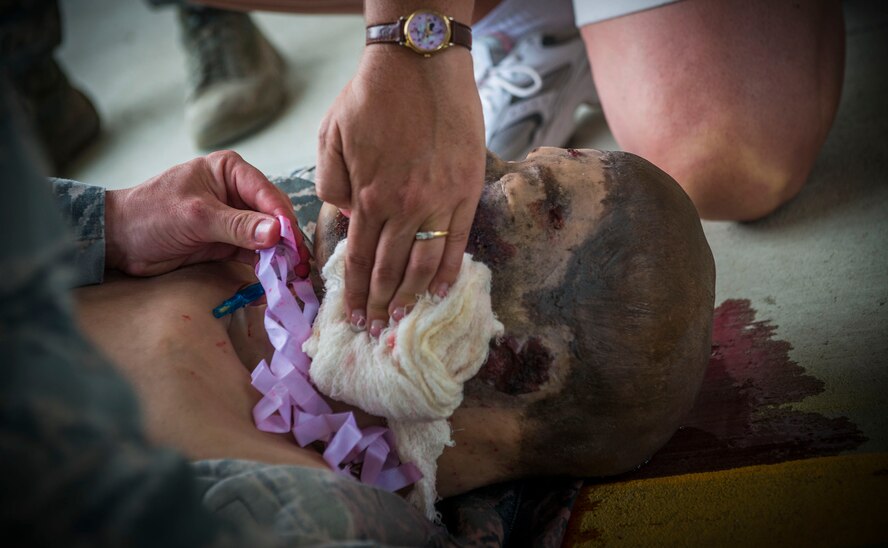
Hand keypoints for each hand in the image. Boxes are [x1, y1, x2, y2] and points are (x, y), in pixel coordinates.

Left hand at [105, 150, 309, 277]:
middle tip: (300, 266)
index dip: (284, 219)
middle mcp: (238, 192)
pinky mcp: (229, 243)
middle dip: (287, 241)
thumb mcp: (196, 217)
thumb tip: (277, 233)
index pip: (268, 194)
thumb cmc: (150, 214)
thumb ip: (238, 225)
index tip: (294, 244)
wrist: (119, 241)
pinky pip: (255, 255)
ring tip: (294, 277)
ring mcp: (235, 219)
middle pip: (274, 217)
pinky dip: (265, 268)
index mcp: (231, 171)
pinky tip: (276, 281)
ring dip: (280, 257)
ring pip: (269, 238)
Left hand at [316, 46, 485, 336]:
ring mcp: (440, 201)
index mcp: (369, 196)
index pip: (360, 258)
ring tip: (406, 319)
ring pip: (425, 262)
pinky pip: (458, 240)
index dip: (356, 291)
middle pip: (391, 268)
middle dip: (382, 303)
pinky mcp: (467, 190)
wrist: (420, 63)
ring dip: (414, 295)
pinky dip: (449, 269)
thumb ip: (332, 184)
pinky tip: (440, 291)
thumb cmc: (370, 97)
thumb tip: (344, 219)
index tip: (354, 317)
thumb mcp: (330, 137)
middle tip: (378, 329)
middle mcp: (405, 207)